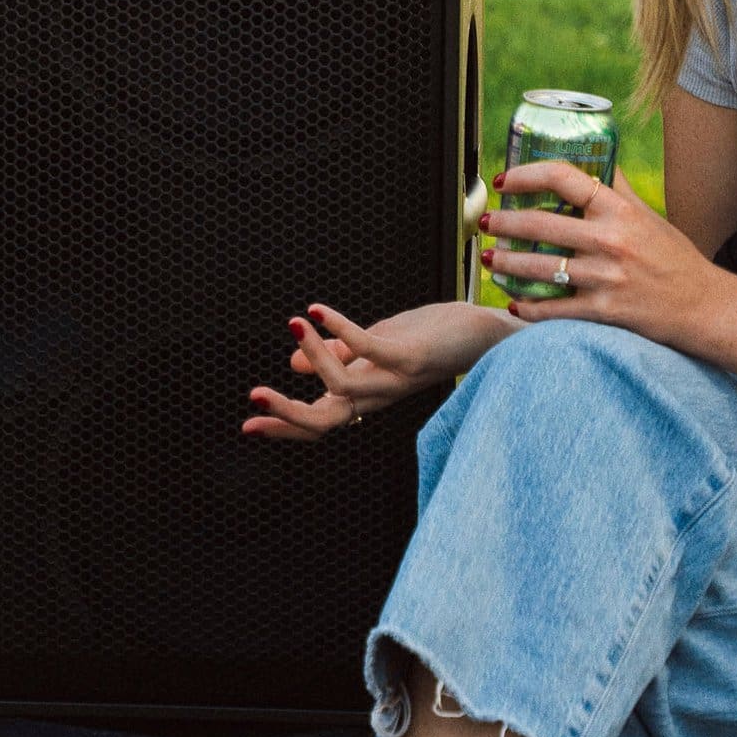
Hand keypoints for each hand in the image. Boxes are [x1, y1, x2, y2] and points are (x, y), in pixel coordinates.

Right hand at [243, 299, 501, 441]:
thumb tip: (293, 362)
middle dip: (287, 413)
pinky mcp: (410, 357)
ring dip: (312, 356)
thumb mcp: (377, 344)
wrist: (488, 334)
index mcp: (368, 396)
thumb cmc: (433, 337)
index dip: (284, 426)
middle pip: (326, 421)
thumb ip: (338, 355)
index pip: (321, 420)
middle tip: (254, 396)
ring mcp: (394, 380)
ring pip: (341, 389)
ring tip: (293, 323)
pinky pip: (366, 349)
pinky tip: (316, 310)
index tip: (248, 425)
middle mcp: (379, 396)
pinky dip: (337, 329)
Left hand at [485, 162, 736, 354]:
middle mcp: (612, 240)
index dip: (527, 175)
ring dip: (506, 264)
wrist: (705, 307)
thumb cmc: (676, 259)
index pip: (565, 178)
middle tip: (485, 223)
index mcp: (620, 210)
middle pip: (540, 225)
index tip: (505, 181)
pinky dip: (529, 308)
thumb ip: (619, 190)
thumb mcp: (650, 216)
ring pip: (540, 268)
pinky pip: (555, 309)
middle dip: (503, 223)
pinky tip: (514, 304)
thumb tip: (597, 159)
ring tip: (489, 260)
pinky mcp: (605, 311)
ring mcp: (607, 277)